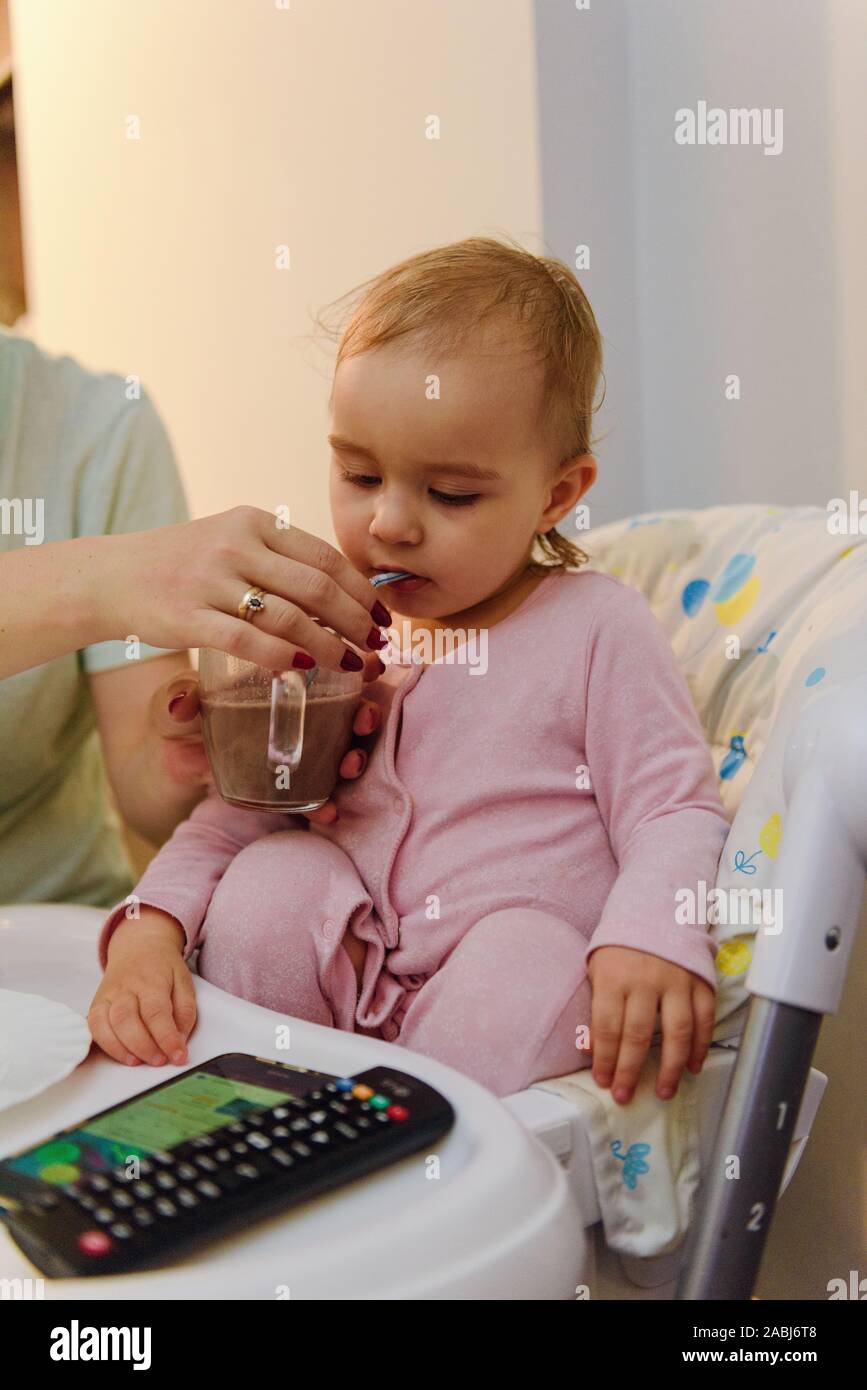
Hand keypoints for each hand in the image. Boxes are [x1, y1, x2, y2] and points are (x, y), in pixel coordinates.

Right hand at [88, 911, 195, 1066]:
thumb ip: (185, 1010)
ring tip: (139, 1062)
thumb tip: (179, 1040)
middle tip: (160, 1060)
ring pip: (105, 1024)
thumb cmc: (162, 966)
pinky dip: (104, 1044)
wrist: (138, 945)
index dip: (167, 1038)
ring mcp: (107, 995)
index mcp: (151, 980)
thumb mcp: (183, 980)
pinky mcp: (96, 1004)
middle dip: (143, 1046)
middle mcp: (125, 987)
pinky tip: (121, 1054)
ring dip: (122, 1049)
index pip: (157, 1012)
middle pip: (127, 1019)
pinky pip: (93, 1026)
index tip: (178, 1056)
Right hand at [94, 506, 395, 673]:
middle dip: (356, 621)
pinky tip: (305, 670)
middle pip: (316, 587)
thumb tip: (343, 593)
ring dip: (330, 646)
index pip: (325, 557)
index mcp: (254, 523)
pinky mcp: (188, 618)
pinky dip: (283, 658)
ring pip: (288, 617)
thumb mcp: (232, 540)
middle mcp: (235, 547)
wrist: (114, 575)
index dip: (362, 590)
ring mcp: (210, 582)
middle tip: (377, 646)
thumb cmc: (185, 564)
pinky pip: (248, 642)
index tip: (383, 616)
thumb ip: (280, 558)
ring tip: (352, 665)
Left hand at [152, 671, 383, 815]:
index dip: (355, 665)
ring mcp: (296, 751)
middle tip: (365, 719)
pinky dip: (326, 801)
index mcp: (277, 681)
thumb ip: (178, 702)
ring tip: (350, 763)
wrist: (168, 763)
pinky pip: (315, 792)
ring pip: (340, 749)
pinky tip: (329, 809)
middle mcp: (297, 714)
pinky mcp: (287, 788)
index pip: (326, 668)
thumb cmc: (178, 722)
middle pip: (346, 709)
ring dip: (356, 755)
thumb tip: (180, 706)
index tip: (370, 669)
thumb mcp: (176, 705)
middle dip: (367, 713)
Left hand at [585, 946, 714, 1104]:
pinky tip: (693, 1066)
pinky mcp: (700, 981)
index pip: (607, 1026)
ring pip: (676, 1032)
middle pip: (638, 1035)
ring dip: (671, 1067)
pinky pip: (704, 1019)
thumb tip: (588, 1049)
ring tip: (665, 1091)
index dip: (605, 1058)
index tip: (603, 1081)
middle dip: (631, 1071)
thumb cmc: (621, 946)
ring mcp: (676, 981)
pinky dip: (701, 1045)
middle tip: (625, 1095)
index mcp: (614, 976)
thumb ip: (595, 1007)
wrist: (656, 907)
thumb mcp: (597, 968)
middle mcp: (646, 980)